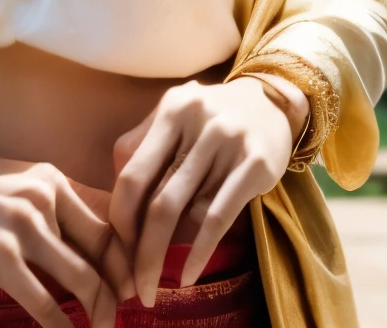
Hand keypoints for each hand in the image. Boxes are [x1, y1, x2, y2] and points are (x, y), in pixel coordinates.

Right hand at [0, 147, 130, 327]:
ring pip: (82, 282)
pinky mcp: (0, 258)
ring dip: (99, 314)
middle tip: (121, 315)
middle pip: (104, 255)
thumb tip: (97, 246)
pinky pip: (45, 304)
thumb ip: (58, 207)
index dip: (127, 261)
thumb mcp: (24, 183)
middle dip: (119, 293)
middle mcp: (45, 201)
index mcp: (55, 181)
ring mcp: (23, 228)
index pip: (108, 225)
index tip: (132, 285)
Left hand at [110, 76, 308, 307]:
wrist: (271, 100)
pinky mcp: (256, 165)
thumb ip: (144, 146)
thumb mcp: (176, 116)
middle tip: (133, 285)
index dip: (120, 217)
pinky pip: (218, 218)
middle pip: (156, 198)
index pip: (132, 172)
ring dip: (163, 255)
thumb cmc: (211, 118)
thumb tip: (118, 199)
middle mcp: (197, 122)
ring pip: (185, 211)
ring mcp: (229, 143)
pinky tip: (188, 276)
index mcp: (171, 110)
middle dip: (138, 249)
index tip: (115, 249)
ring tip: (153, 284)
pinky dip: (199, 252)